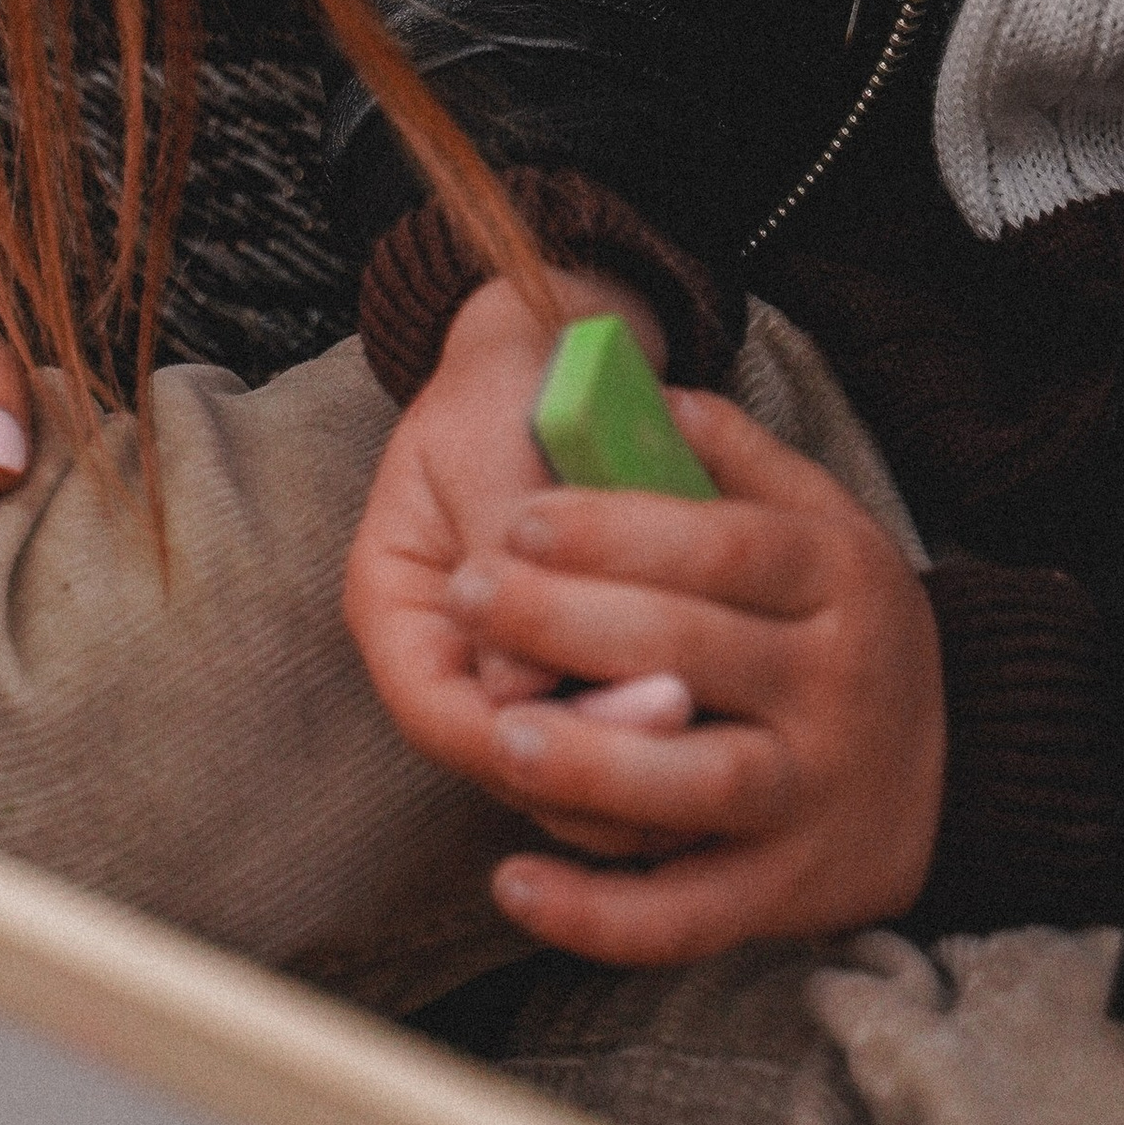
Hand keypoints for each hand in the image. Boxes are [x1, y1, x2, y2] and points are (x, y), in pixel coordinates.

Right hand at [346, 268, 672, 846]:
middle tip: (688, 722)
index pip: (435, 715)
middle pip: (507, 759)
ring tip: (719, 728)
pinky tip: (728, 722)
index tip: (609, 724)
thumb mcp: (495, 450)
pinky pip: (612, 743)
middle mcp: (447, 660)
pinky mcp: (572, 678)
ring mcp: (511, 676)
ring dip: (639, 765)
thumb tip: (523, 689)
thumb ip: (506, 557)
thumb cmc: (515, 390)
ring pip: (566, 769)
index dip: (519, 740)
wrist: (559, 355)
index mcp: (395, 607)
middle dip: (594, 760)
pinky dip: (663, 747)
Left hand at [457, 389, 944, 962]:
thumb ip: (741, 457)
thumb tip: (656, 398)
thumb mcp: (824, 519)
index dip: (618, 530)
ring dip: (593, 765)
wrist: (959, 766)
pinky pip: (694, 915)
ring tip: (496, 734)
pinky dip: (603, 915)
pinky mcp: (790, 893)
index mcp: (841, 580)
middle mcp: (836, 688)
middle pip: (696, 652)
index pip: (723, 547)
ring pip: (701, 786)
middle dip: (571, 622)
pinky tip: (516, 884)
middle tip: (467, 591)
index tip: (522, 519)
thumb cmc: (847, 621)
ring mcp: (815, 796)